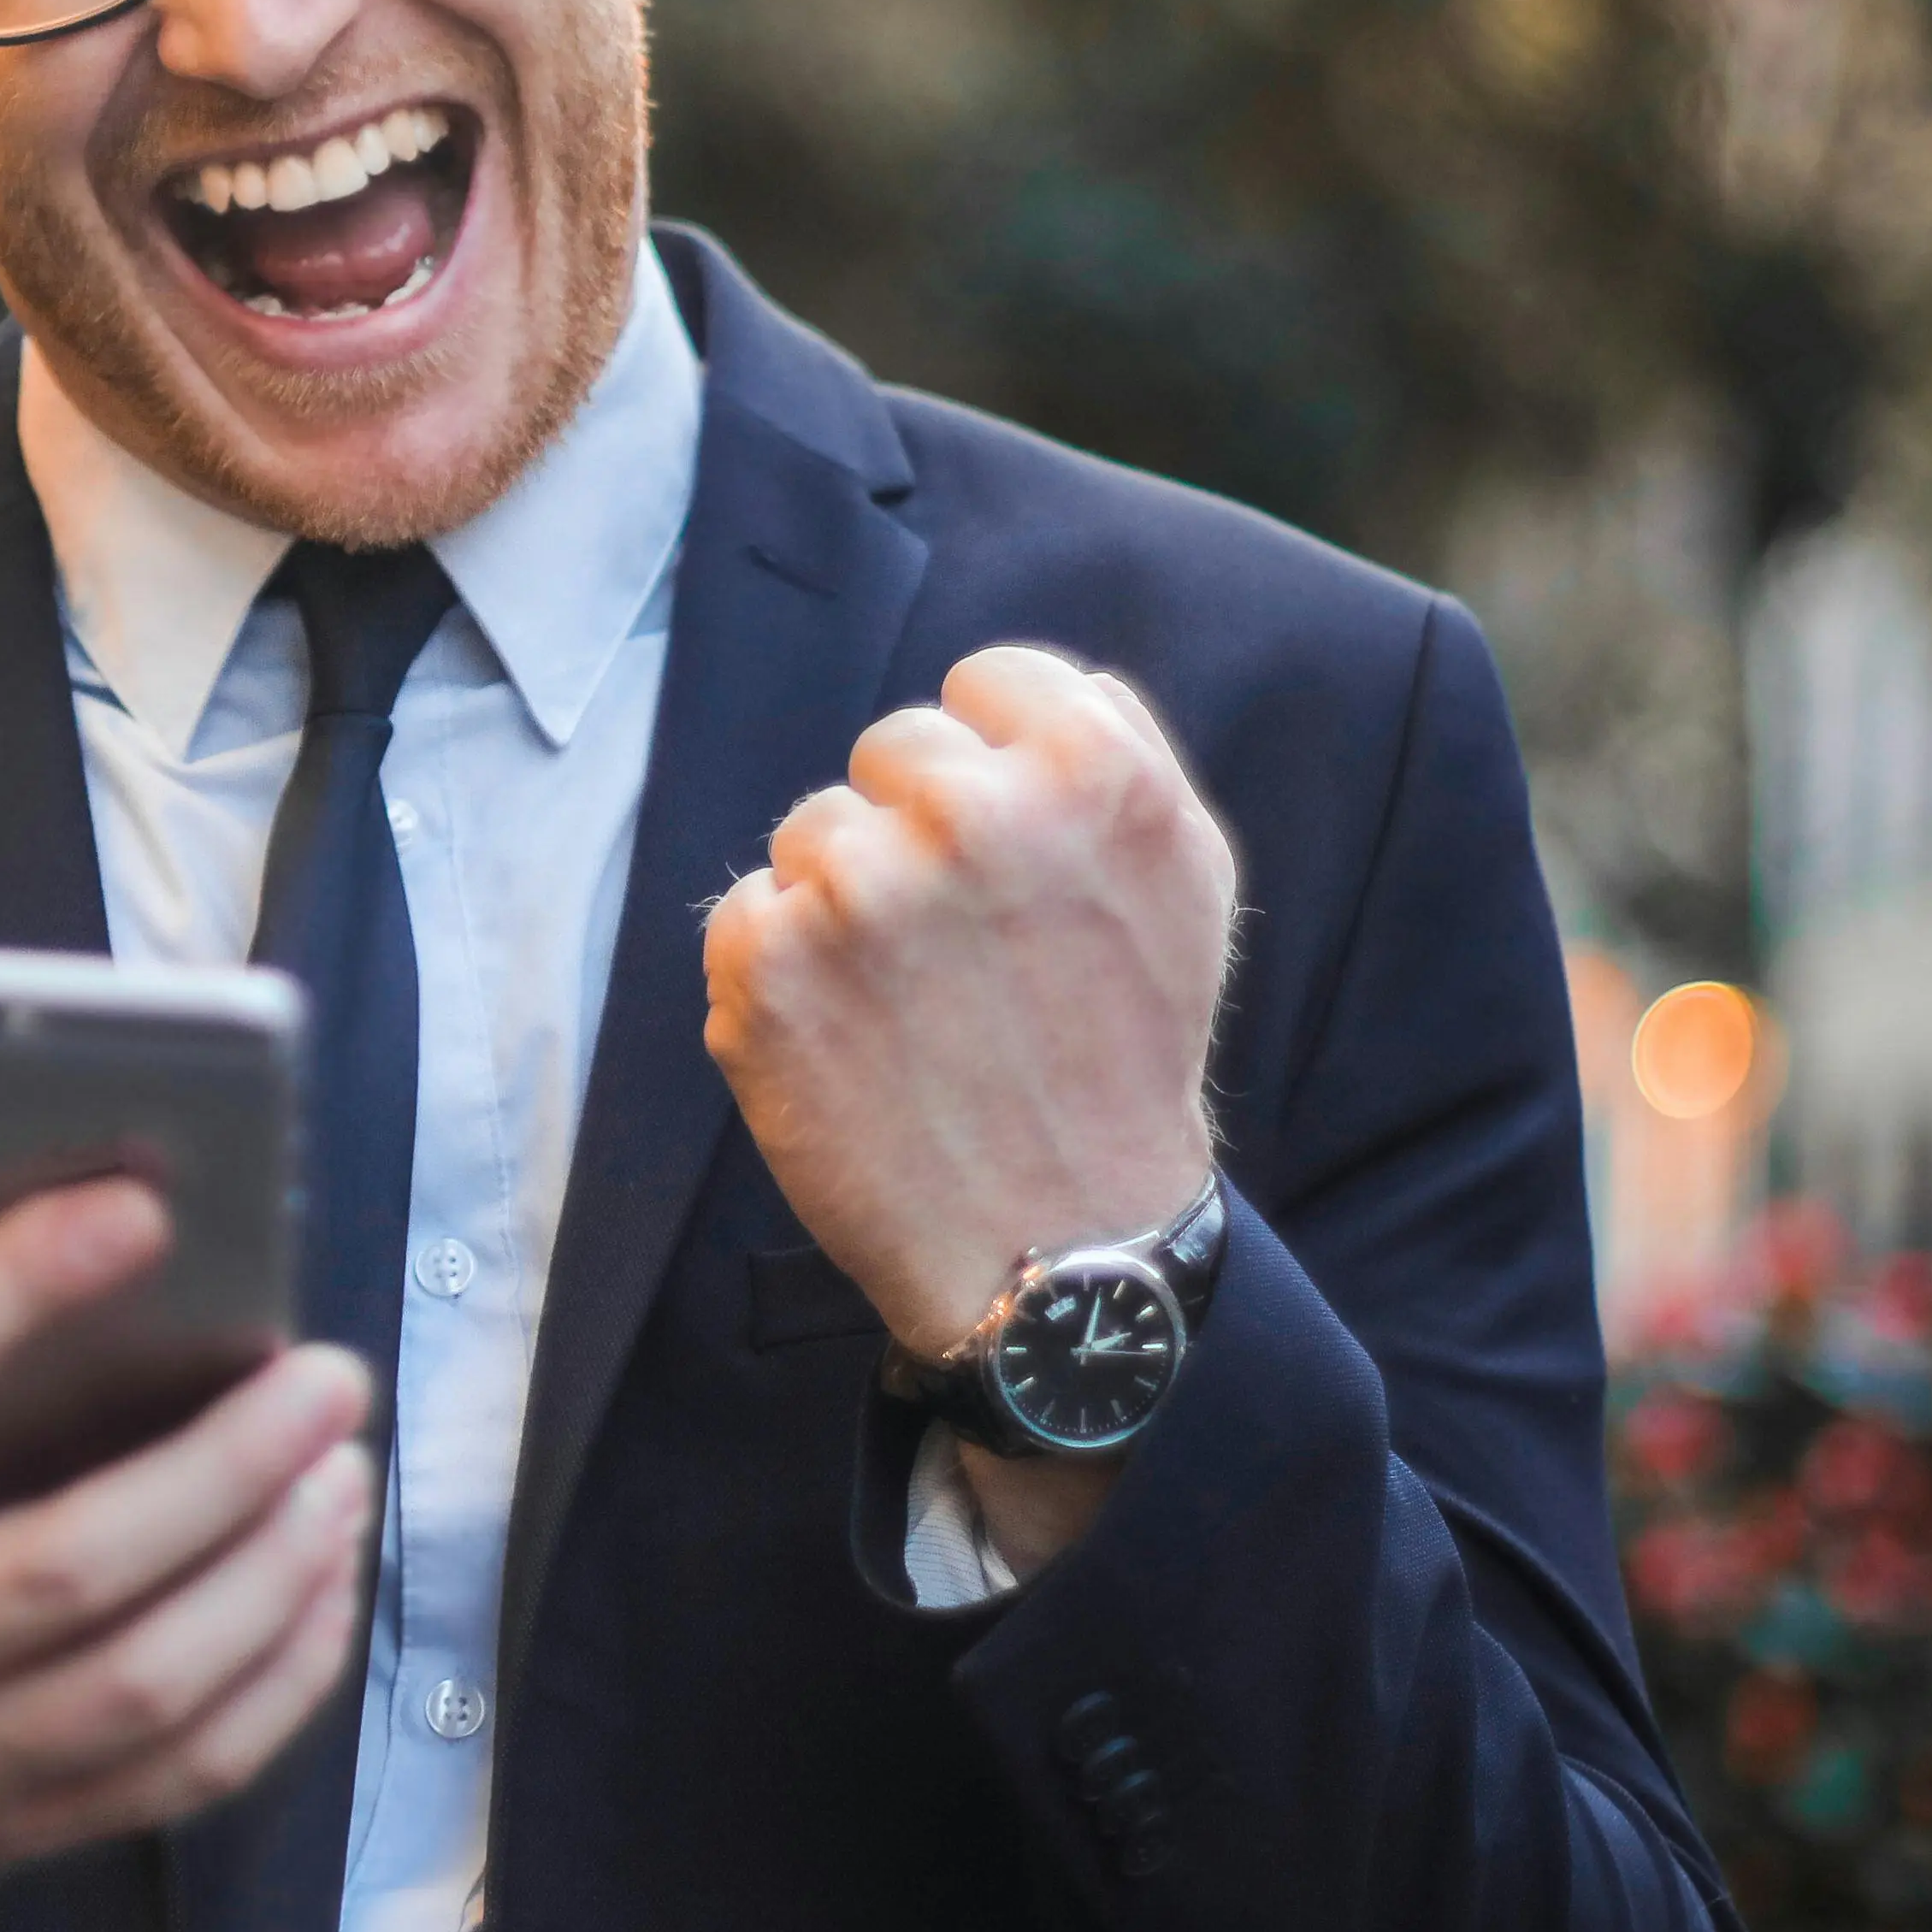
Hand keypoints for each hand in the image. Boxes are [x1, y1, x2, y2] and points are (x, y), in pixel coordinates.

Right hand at [0, 1186, 378, 1931]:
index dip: (25, 1280)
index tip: (141, 1210)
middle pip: (76, 1561)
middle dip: (232, 1461)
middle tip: (327, 1378)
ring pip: (149, 1683)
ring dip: (278, 1572)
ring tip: (343, 1474)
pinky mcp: (2, 1835)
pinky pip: (178, 1775)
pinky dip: (279, 1682)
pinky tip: (321, 1591)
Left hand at [703, 641, 1231, 1367]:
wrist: (1060, 1250)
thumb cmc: (1124, 1057)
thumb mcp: (1183, 878)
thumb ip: (1108, 751)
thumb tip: (1018, 684)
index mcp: (1091, 769)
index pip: (983, 681)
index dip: (994, 769)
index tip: (1012, 857)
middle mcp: (972, 812)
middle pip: (893, 750)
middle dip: (918, 835)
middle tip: (970, 955)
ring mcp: (859, 886)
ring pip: (813, 833)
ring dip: (848, 908)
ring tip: (919, 1010)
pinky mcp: (767, 961)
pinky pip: (748, 912)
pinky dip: (783, 976)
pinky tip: (853, 1044)